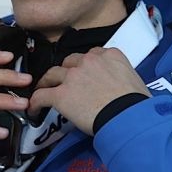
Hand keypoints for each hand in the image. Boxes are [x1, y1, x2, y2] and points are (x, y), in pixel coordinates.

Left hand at [28, 47, 149, 134]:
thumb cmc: (137, 104)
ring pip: (53, 74)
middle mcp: (89, 61)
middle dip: (67, 72)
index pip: (92, 54)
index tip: (84, 73)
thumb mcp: (134, 80)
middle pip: (70, 62)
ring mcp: (73, 76)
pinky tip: (34, 109)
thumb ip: (120, 76)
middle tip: (66, 83)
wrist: (127, 117)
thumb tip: (118, 88)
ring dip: (48, 82)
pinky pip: (42, 95)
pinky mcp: (61, 94)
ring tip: (44, 90)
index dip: (85, 65)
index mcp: (110, 55)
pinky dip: (36, 101)